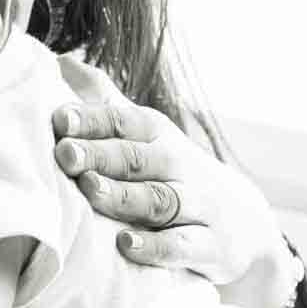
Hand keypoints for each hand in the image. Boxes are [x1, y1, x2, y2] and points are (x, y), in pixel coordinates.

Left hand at [52, 99, 282, 287]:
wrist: (247, 224)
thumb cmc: (178, 174)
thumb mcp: (149, 135)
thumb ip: (107, 102)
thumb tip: (63, 61)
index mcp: (158, 137)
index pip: (124, 122)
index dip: (92, 120)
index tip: (59, 120)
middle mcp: (178, 166)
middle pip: (137, 158)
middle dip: (101, 155)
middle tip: (64, 154)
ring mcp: (197, 206)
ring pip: (157, 200)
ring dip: (122, 196)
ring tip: (90, 190)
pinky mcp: (210, 247)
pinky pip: (181, 246)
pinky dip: (155, 246)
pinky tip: (126, 244)